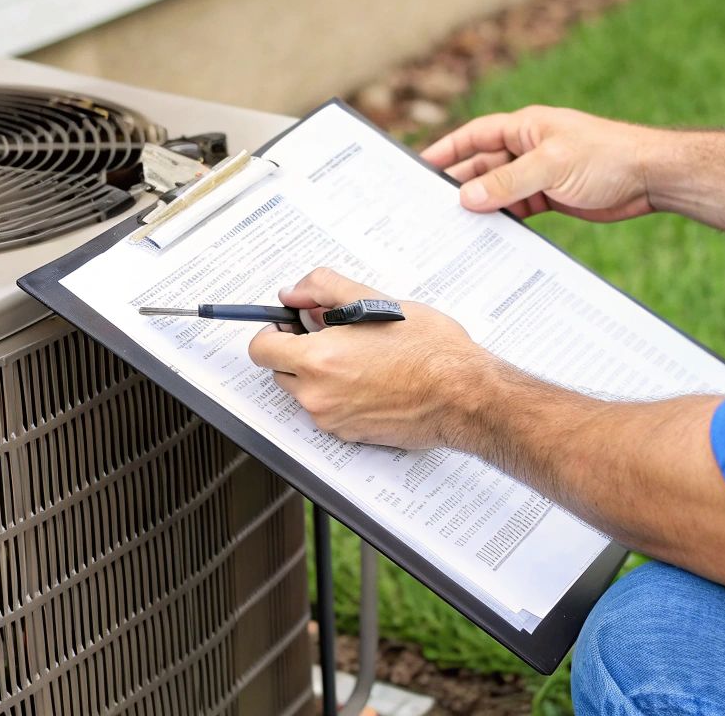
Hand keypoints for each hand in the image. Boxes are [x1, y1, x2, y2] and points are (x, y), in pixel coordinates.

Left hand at [247, 268, 496, 449]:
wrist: (463, 395)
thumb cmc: (430, 351)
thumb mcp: (375, 301)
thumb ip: (323, 289)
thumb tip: (295, 292)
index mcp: (319, 360)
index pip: (261, 349)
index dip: (272, 331)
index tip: (289, 323)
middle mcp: (319, 396)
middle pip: (279, 372)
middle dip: (298, 351)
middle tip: (333, 334)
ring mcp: (333, 420)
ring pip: (305, 392)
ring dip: (319, 374)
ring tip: (361, 356)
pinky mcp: (351, 435)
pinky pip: (329, 411)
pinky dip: (339, 395)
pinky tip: (372, 379)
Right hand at [422, 106, 662, 220]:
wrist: (649, 177)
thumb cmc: (605, 156)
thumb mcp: (552, 166)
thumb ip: (509, 182)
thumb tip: (468, 196)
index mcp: (525, 127)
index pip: (475, 135)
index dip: (447, 149)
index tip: (420, 165)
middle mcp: (528, 148)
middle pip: (483, 166)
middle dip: (459, 185)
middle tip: (430, 207)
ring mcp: (539, 174)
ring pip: (499, 191)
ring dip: (481, 206)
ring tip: (453, 227)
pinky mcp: (552, 197)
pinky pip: (518, 209)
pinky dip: (504, 221)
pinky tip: (488, 236)